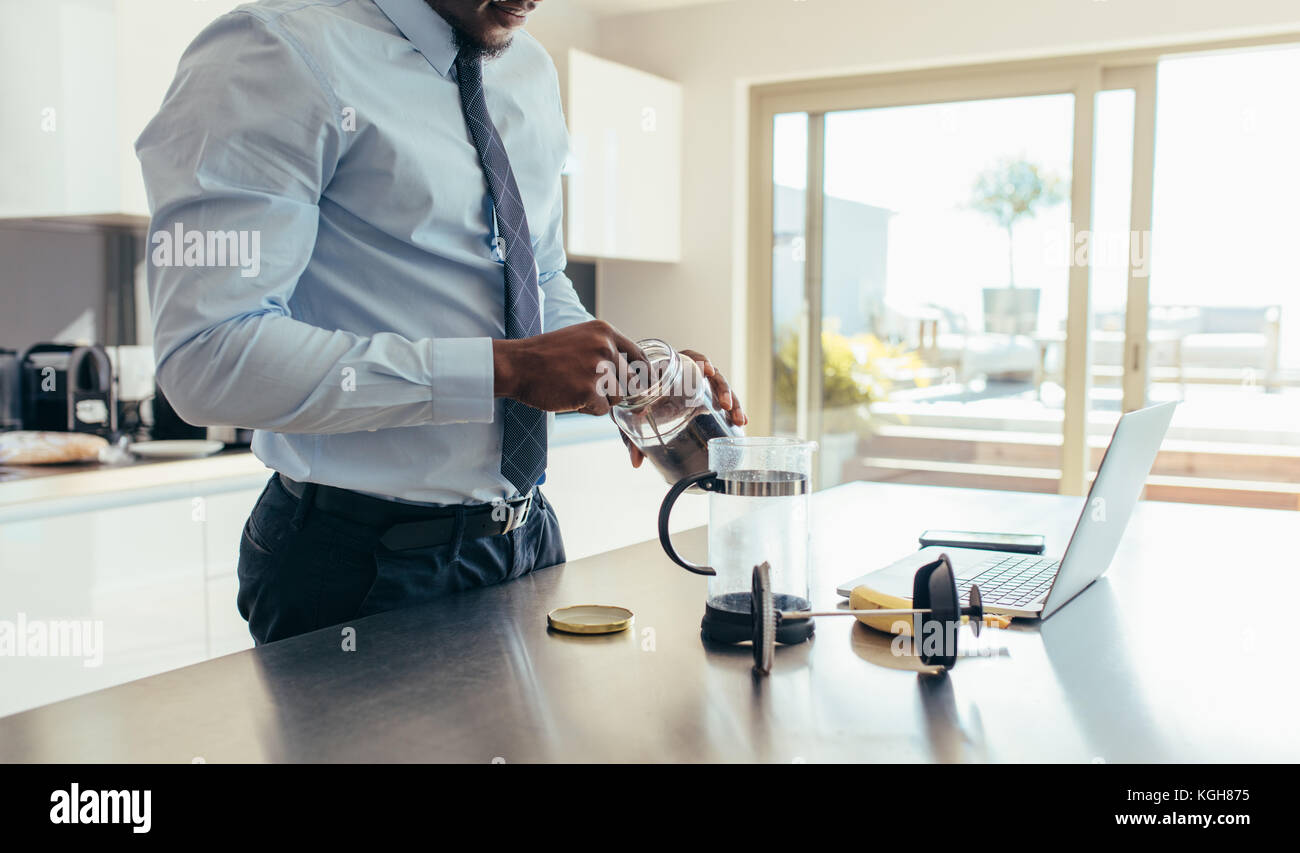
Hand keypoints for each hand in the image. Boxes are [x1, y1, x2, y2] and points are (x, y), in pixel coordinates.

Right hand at [493, 320, 644, 415]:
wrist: (517, 365)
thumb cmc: (546, 356)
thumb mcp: (581, 339)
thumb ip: (606, 350)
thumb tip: (636, 375)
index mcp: (605, 332)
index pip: (639, 357)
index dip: (641, 374)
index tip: (640, 384)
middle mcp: (605, 347)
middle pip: (629, 381)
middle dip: (613, 389)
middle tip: (586, 384)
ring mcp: (598, 369)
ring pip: (617, 397)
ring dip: (599, 399)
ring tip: (575, 388)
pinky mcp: (589, 390)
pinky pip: (602, 410)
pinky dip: (586, 409)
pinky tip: (569, 396)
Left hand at [623, 349, 747, 468]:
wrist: (631, 401)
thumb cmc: (630, 401)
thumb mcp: (626, 413)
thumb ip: (630, 435)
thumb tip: (636, 462)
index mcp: (670, 367)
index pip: (691, 357)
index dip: (700, 361)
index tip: (707, 370)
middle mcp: (688, 374)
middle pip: (712, 374)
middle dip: (723, 389)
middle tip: (726, 406)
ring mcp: (698, 387)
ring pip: (721, 390)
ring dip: (733, 403)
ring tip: (740, 420)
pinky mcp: (704, 399)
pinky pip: (721, 402)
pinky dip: (732, 411)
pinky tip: (741, 424)